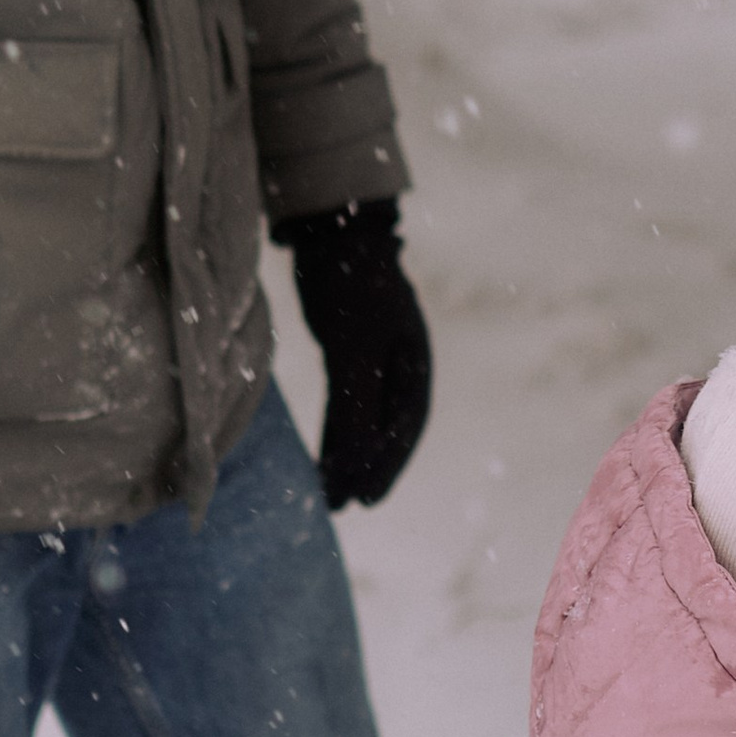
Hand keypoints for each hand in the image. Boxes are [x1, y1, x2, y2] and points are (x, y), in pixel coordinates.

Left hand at [281, 197, 432, 508]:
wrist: (333, 230)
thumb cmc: (352, 285)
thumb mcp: (354, 350)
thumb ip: (357, 408)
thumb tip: (355, 465)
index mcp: (415, 363)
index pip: (405, 427)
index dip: (387, 466)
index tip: (365, 500)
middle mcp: (400, 363)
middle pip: (385, 428)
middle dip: (365, 467)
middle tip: (342, 505)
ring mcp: (373, 355)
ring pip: (362, 416)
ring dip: (347, 452)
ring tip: (327, 489)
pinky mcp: (346, 347)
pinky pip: (344, 399)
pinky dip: (334, 426)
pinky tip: (320, 449)